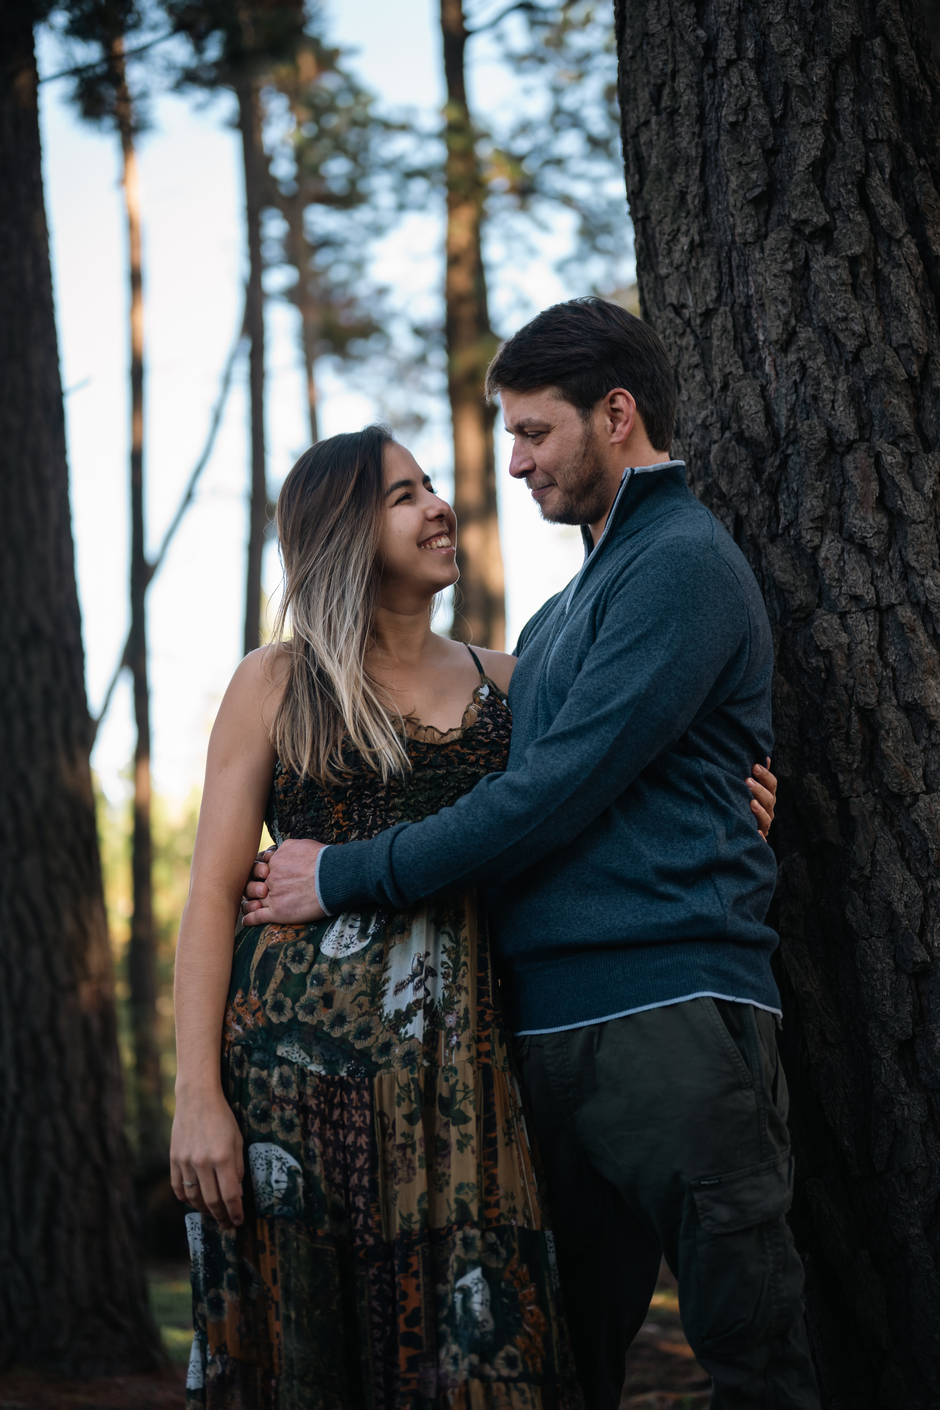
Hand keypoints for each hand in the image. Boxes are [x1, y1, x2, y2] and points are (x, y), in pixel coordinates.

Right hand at [170, 1089, 244, 1227]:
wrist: (196, 1098)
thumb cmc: (222, 1118)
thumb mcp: (238, 1140)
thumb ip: (237, 1168)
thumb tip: (236, 1194)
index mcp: (222, 1157)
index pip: (229, 1196)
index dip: (234, 1212)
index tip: (238, 1221)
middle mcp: (203, 1163)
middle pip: (211, 1201)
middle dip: (221, 1217)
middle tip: (227, 1224)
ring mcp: (186, 1162)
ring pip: (194, 1198)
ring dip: (204, 1211)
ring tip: (213, 1215)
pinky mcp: (174, 1160)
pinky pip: (178, 1188)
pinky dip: (187, 1200)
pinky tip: (195, 1203)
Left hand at [241, 837, 326, 924]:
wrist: (334, 877)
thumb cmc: (324, 860)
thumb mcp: (302, 845)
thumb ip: (287, 849)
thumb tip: (282, 850)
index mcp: (276, 859)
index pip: (259, 864)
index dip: (258, 870)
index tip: (261, 873)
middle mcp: (271, 876)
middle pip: (252, 882)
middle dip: (252, 885)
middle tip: (257, 889)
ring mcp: (273, 894)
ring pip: (252, 900)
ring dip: (249, 903)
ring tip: (247, 906)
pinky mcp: (278, 911)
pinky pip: (258, 917)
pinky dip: (250, 919)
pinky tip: (246, 921)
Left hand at [748, 758, 776, 840]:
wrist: (737, 830)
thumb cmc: (743, 802)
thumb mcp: (749, 788)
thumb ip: (757, 774)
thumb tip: (764, 757)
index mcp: (767, 796)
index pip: (772, 784)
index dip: (765, 775)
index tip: (754, 766)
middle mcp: (768, 811)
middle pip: (769, 800)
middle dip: (759, 790)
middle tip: (747, 781)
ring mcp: (763, 825)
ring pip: (766, 819)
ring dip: (760, 811)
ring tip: (751, 803)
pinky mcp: (757, 839)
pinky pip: (761, 840)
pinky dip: (759, 836)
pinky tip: (756, 832)